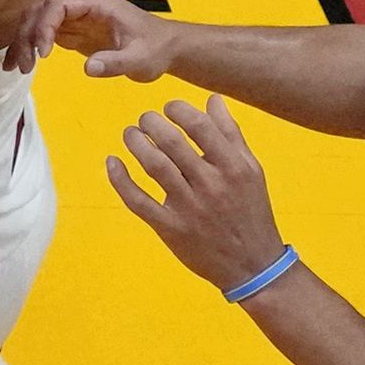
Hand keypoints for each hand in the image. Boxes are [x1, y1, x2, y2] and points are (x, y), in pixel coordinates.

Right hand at [21, 0, 177, 77]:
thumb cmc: (155, 49)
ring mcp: (74, 17)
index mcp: (95, 2)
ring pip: (35, 22)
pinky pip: (41, 34)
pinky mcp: (71, 31)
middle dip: (26, 36)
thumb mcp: (140, 59)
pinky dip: (28, 48)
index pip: (57, 6)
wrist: (165, 48)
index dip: (44, 26)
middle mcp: (80, 5)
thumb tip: (88, 68)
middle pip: (39, 12)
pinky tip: (18, 64)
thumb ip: (116, 63)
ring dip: (22, 42)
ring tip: (17, 68)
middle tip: (24, 66)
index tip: (42, 54)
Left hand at [107, 96, 290, 291]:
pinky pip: (137, 200)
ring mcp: (189, 208)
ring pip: (153, 166)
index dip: (177, 110)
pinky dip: (120, 179)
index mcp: (233, 167)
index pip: (199, 126)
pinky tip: (112, 162)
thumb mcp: (251, 171)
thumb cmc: (251, 211)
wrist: (252, 264)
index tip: (168, 109)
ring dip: (135, 143)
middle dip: (150, 123)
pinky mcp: (170, 228)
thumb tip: (212, 99)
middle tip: (144, 120)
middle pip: (171, 142)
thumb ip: (231, 134)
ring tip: (130, 134)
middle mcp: (211, 185)